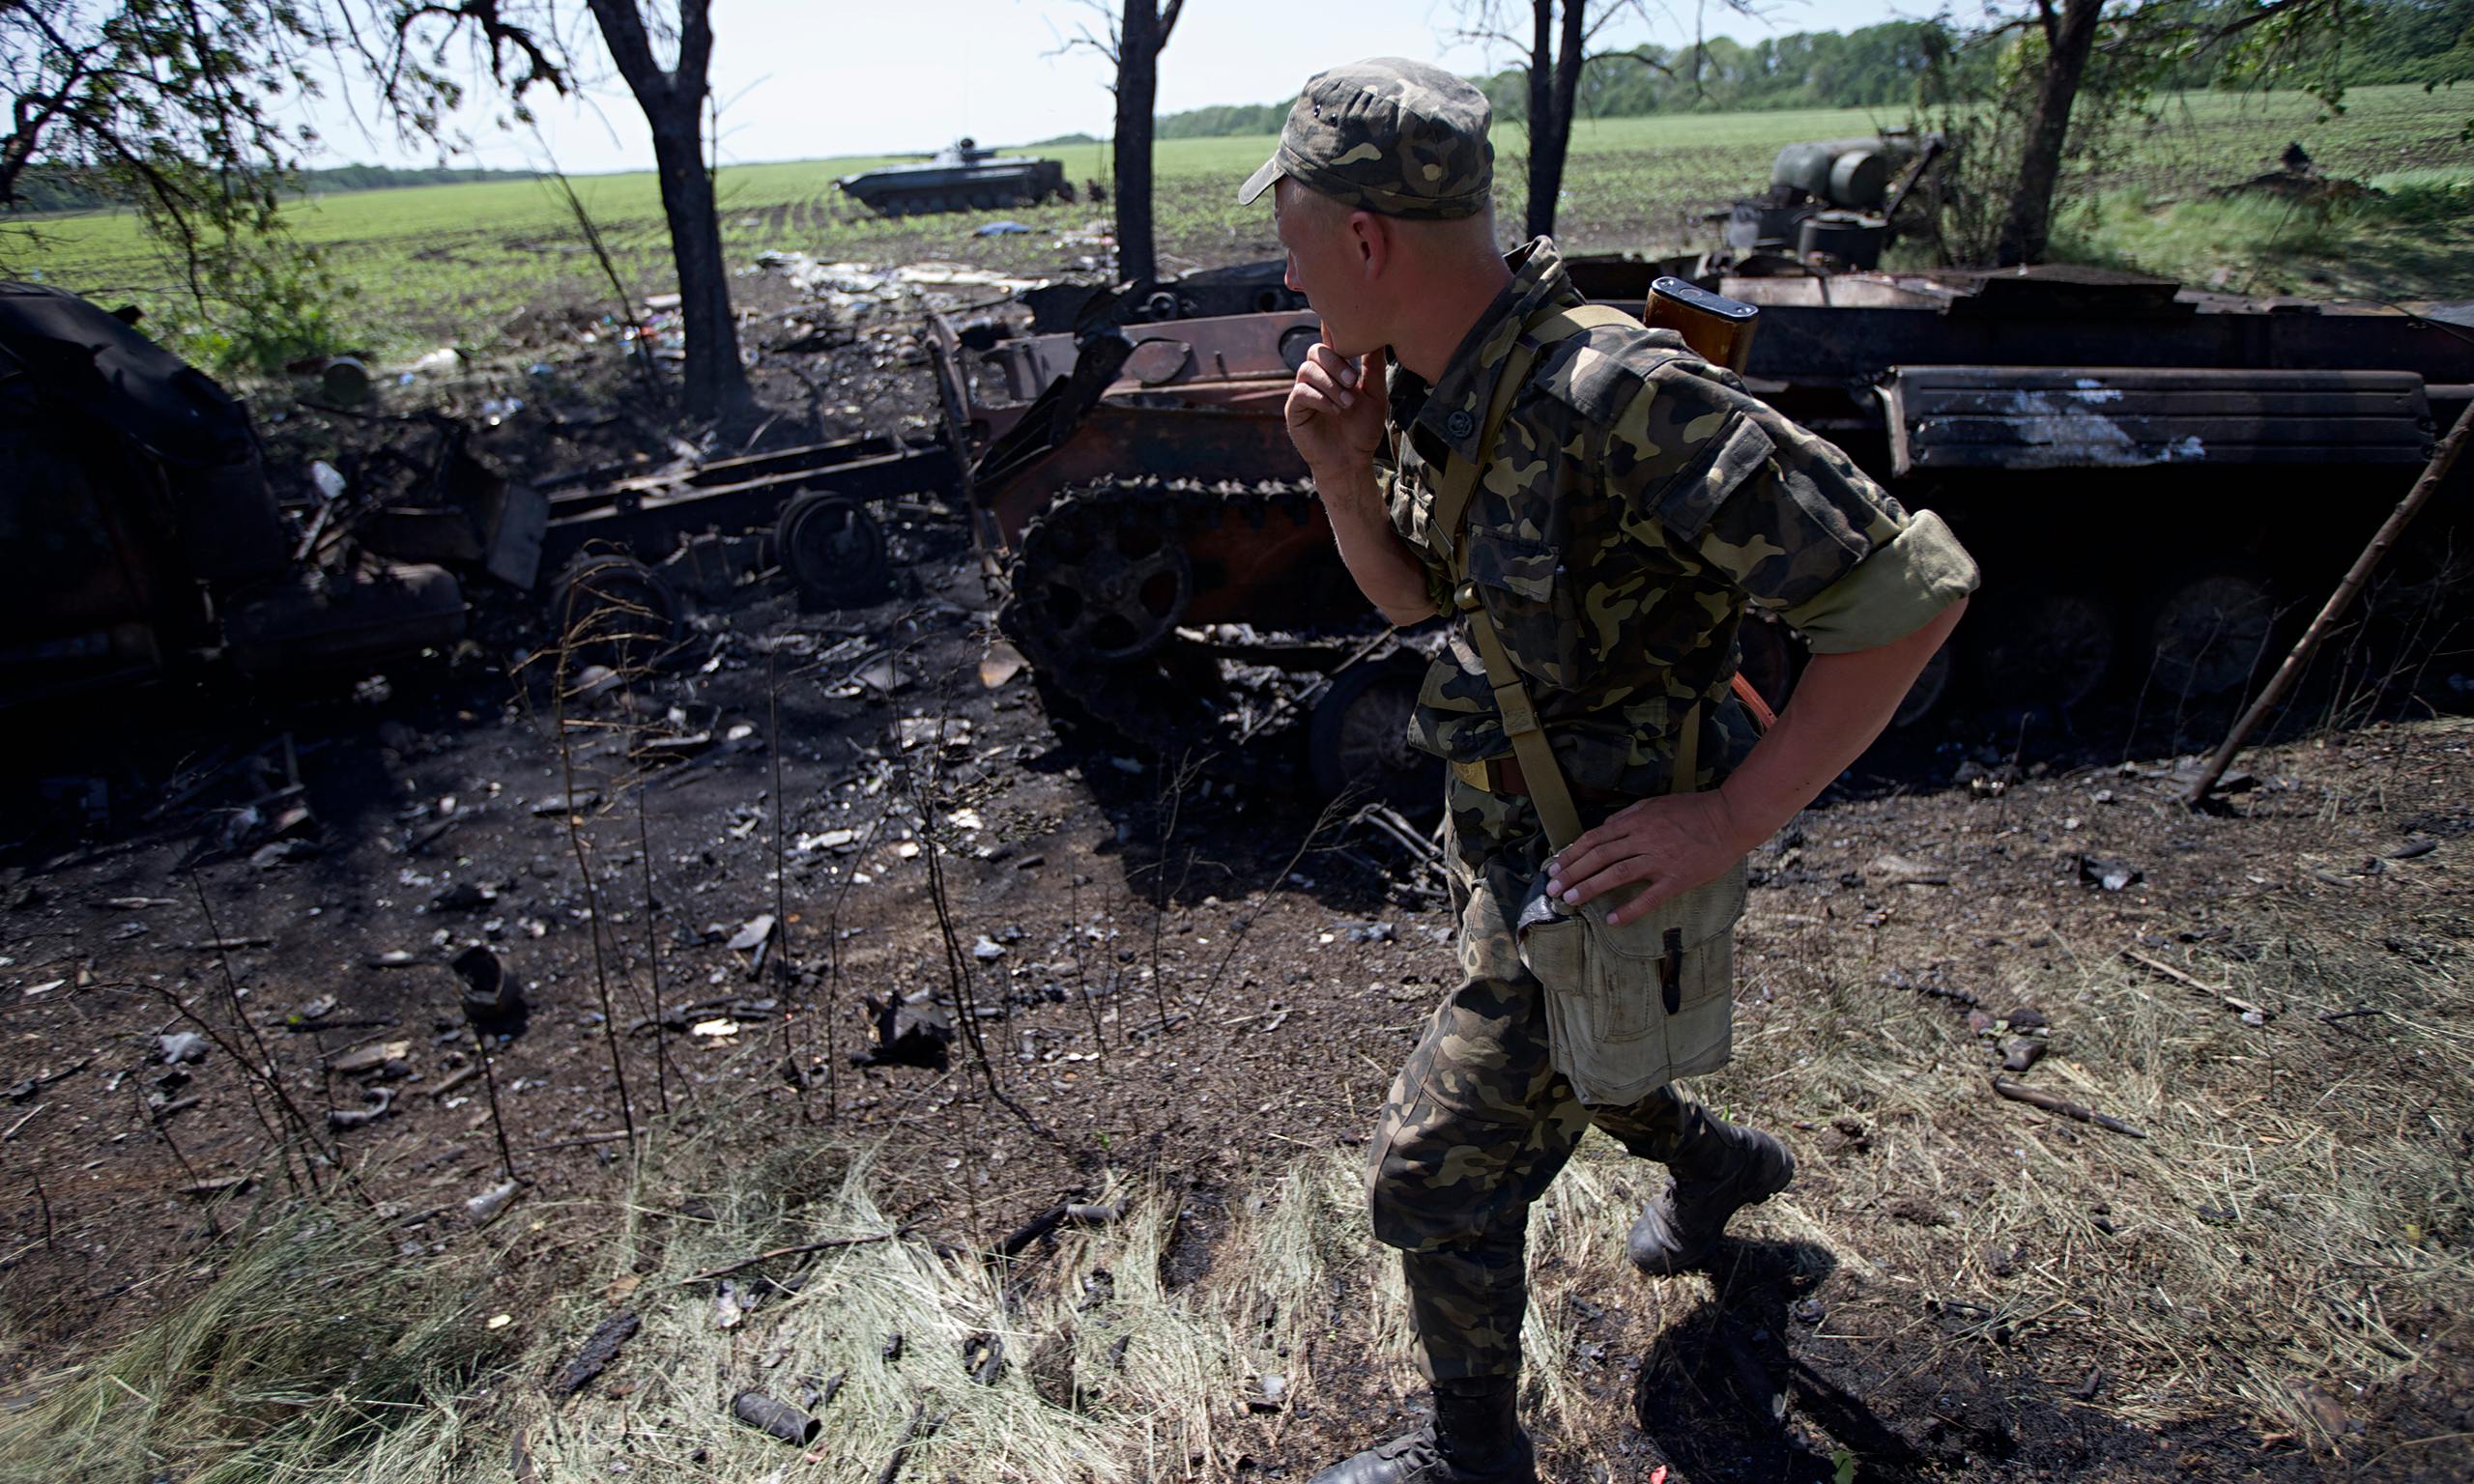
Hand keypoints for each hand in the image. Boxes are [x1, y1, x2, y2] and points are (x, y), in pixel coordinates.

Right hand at [1285, 340, 1386, 476]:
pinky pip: (1301, 392)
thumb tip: (1377, 336)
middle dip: (1335, 363)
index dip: (1330, 328)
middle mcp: (1317, 377)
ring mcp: (1304, 392)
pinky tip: (1335, 411)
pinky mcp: (1294, 410)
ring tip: (1347, 403)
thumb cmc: (1363, 429)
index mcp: (1335, 370)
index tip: (1340, 317)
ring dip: (1330, 384)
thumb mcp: (1375, 395)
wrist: (1351, 460)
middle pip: (1315, 350)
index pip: (1329, 342)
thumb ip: (1373, 367)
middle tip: (1352, 381)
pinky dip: (1321, 399)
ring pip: (1307, 370)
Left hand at [1543, 791, 1750, 926]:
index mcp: (1636, 821)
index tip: (1554, 867)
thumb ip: (1628, 816)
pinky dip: (1630, 910)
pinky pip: (1649, 897)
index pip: (1595, 839)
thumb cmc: (1693, 810)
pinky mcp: (1677, 879)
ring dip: (1590, 888)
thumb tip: (1604, 828)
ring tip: (1570, 900)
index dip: (1572, 854)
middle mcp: (1643, 840)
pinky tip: (1613, 921)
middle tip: (1552, 888)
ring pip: (1617, 874)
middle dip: (1572, 873)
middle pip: (1599, 857)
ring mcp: (1660, 860)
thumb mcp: (1655, 804)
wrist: (1729, 819)